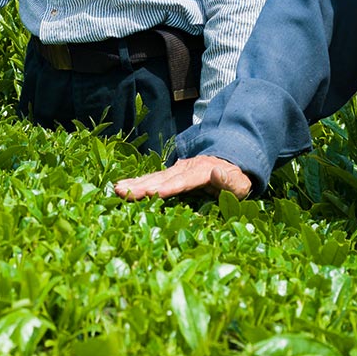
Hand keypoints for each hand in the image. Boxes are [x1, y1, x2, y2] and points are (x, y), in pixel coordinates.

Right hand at [113, 154, 251, 201]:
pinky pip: (152, 178)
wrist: (231, 162)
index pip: (184, 181)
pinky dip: (136, 183)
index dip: (170, 187)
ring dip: (135, 184)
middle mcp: (185, 168)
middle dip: (142, 185)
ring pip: (153, 177)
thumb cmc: (237, 179)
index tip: (155, 193)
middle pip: (162, 178)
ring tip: (116, 189)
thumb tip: (217, 172)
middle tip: (123, 191)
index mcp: (202, 171)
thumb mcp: (240, 183)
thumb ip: (229, 180)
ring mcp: (176, 169)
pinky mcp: (170, 174)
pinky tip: (121, 187)